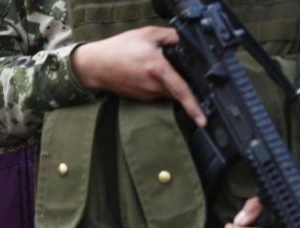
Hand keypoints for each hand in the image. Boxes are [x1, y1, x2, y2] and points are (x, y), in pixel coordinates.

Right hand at [71, 26, 206, 125]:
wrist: (96, 66)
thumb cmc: (119, 49)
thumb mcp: (147, 34)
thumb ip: (170, 37)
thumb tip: (186, 42)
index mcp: (157, 70)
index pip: (181, 90)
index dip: (194, 107)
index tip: (203, 120)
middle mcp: (154, 86)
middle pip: (179, 89)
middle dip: (183, 81)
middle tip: (172, 67)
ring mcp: (149, 95)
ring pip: (169, 91)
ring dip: (169, 81)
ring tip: (154, 66)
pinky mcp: (144, 99)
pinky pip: (159, 92)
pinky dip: (158, 83)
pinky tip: (148, 73)